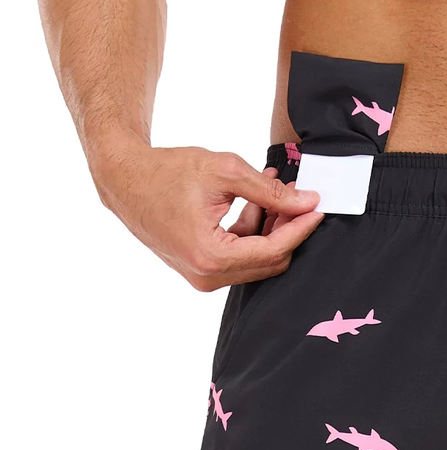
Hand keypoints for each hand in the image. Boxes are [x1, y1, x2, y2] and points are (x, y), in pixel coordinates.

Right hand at [93, 139, 323, 290]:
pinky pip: (241, 257)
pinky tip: (258, 202)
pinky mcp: (202, 272)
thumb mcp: (224, 172)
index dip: (301, 228)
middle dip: (289, 229)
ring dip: (272, 228)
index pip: (274, 250)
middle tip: (300, 196)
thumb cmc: (168, 171)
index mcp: (211, 257)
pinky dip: (253, 232)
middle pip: (269, 261)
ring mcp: (204, 279)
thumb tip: (309, 202)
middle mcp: (208, 277)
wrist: (124, 180)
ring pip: (257, 259)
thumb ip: (270, 191)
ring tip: (277, 190)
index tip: (318, 207)